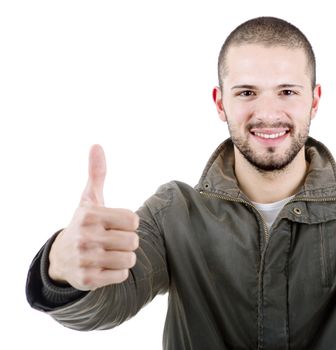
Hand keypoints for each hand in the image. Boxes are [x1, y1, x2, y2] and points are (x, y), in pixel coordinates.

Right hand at [48, 145, 139, 290]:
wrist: (60, 258)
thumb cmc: (84, 224)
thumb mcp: (89, 199)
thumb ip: (96, 174)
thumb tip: (97, 145)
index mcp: (90, 215)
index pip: (133, 220)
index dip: (128, 223)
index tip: (115, 224)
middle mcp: (85, 237)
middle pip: (133, 241)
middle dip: (127, 241)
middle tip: (112, 241)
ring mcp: (85, 260)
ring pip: (129, 260)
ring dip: (124, 258)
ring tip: (109, 253)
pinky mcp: (88, 280)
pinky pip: (121, 276)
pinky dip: (118, 273)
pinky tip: (104, 266)